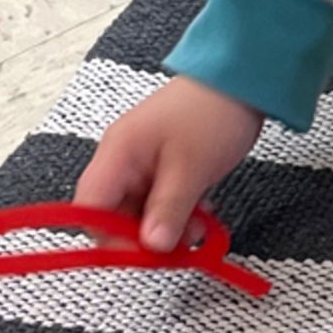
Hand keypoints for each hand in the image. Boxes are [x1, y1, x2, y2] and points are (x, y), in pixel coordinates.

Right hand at [74, 76, 265, 251]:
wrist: (244, 77)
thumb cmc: (213, 112)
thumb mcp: (191, 169)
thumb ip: (167, 211)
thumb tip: (151, 247)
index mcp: (117, 154)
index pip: (88, 208)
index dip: (108, 237)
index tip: (139, 254)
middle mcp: (122, 158)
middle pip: (113, 214)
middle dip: (144, 235)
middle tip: (176, 248)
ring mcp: (144, 160)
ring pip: (140, 210)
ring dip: (166, 226)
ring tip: (197, 231)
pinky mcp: (165, 163)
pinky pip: (160, 199)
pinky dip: (178, 212)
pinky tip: (201, 214)